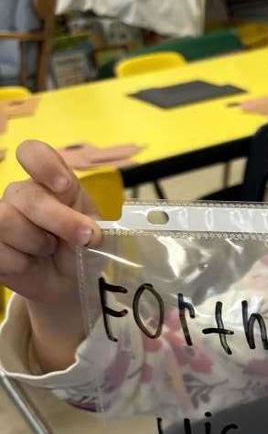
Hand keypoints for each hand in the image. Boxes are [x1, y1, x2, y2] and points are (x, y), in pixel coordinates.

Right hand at [0, 139, 102, 309]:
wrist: (69, 281)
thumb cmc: (80, 248)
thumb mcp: (92, 231)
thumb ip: (87, 224)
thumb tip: (86, 233)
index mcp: (48, 181)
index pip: (32, 152)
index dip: (44, 164)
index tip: (64, 186)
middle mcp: (20, 195)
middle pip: (25, 196)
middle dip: (59, 220)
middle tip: (82, 238)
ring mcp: (0, 218)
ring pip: (4, 220)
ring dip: (35, 242)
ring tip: (47, 250)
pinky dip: (20, 263)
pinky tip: (29, 264)